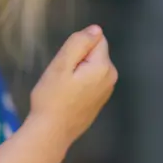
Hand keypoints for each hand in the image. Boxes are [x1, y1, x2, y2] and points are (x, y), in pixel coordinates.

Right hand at [29, 25, 117, 144]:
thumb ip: (79, 43)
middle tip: (61, 78)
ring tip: (63, 89)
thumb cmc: (51, 98)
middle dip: (77, 60)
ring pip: (90, 68)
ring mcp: (106, 92)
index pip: (95, 39)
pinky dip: (78, 85)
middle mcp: (111, 78)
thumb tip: (96, 29)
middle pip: (94, 53)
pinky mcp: (99, 101)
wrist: (51, 132)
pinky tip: (67, 99)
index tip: (64, 66)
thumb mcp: (60, 65)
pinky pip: (90, 82)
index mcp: (103, 67)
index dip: (76, 48)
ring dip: (76, 73)